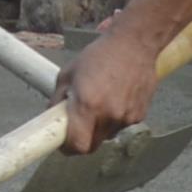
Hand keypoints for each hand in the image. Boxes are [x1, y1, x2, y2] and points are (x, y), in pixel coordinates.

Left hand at [61, 17, 168, 145]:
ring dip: (100, 127)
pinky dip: (116, 118)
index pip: (77, 146)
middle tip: (78, 124)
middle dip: (82, 139)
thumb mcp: (68, 73)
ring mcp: (126, 116)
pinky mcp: (139, 115)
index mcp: (88, 104)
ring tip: (100, 102)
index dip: (68, 148)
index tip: (64, 143)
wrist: (134, 44)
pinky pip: (121, 125)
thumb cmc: (101, 54)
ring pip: (106, 135)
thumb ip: (58, 99)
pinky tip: (115, 98)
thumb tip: (52, 117)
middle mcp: (108, 114)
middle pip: (92, 146)